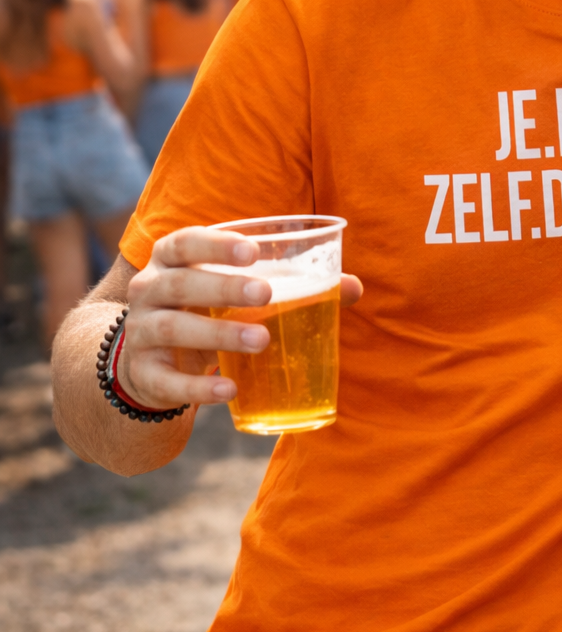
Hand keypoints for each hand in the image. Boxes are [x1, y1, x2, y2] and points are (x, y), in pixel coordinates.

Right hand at [119, 227, 361, 409]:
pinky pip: (167, 381)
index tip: (253, 251)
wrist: (151, 360)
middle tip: (266, 294)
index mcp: (171, 260)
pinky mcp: (144, 374)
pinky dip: (198, 388)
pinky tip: (230, 389)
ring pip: (172, 328)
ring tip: (262, 340)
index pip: (185, 242)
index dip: (215, 244)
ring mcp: (139, 333)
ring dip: (218, 333)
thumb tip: (352, 287)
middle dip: (223, 286)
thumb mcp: (234, 292)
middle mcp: (148, 291)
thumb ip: (289, 285)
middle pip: (179, 283)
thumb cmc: (206, 310)